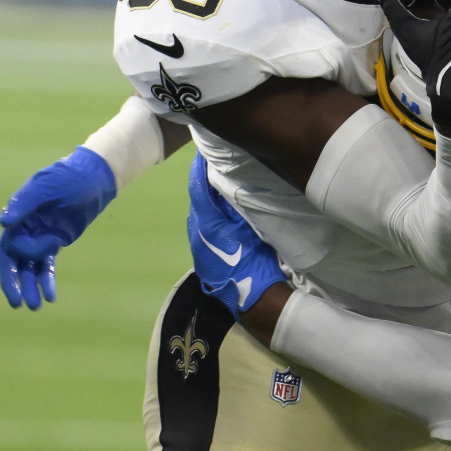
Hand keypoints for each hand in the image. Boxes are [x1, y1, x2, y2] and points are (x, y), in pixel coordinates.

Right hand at [0, 147, 116, 308]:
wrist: (93, 177)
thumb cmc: (66, 177)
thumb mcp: (44, 187)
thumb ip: (24, 204)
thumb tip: (3, 222)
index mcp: (17, 217)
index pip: (7, 246)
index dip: (9, 264)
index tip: (18, 274)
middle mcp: (25, 229)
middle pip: (15, 261)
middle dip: (15, 283)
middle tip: (17, 303)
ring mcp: (40, 236)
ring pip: (31, 266)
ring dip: (31, 286)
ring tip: (35, 306)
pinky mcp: (56, 241)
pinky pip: (47, 265)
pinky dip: (47, 280)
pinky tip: (50, 295)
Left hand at [188, 158, 286, 319]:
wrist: (254, 299)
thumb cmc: (254, 259)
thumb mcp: (250, 226)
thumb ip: (236, 204)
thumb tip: (228, 182)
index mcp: (206, 222)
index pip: (198, 187)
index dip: (200, 167)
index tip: (205, 151)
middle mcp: (196, 232)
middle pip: (198, 199)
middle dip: (205, 182)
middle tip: (219, 165)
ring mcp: (197, 246)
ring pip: (201, 215)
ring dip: (209, 200)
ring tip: (222, 187)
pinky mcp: (203, 257)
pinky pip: (204, 228)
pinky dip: (211, 216)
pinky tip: (224, 215)